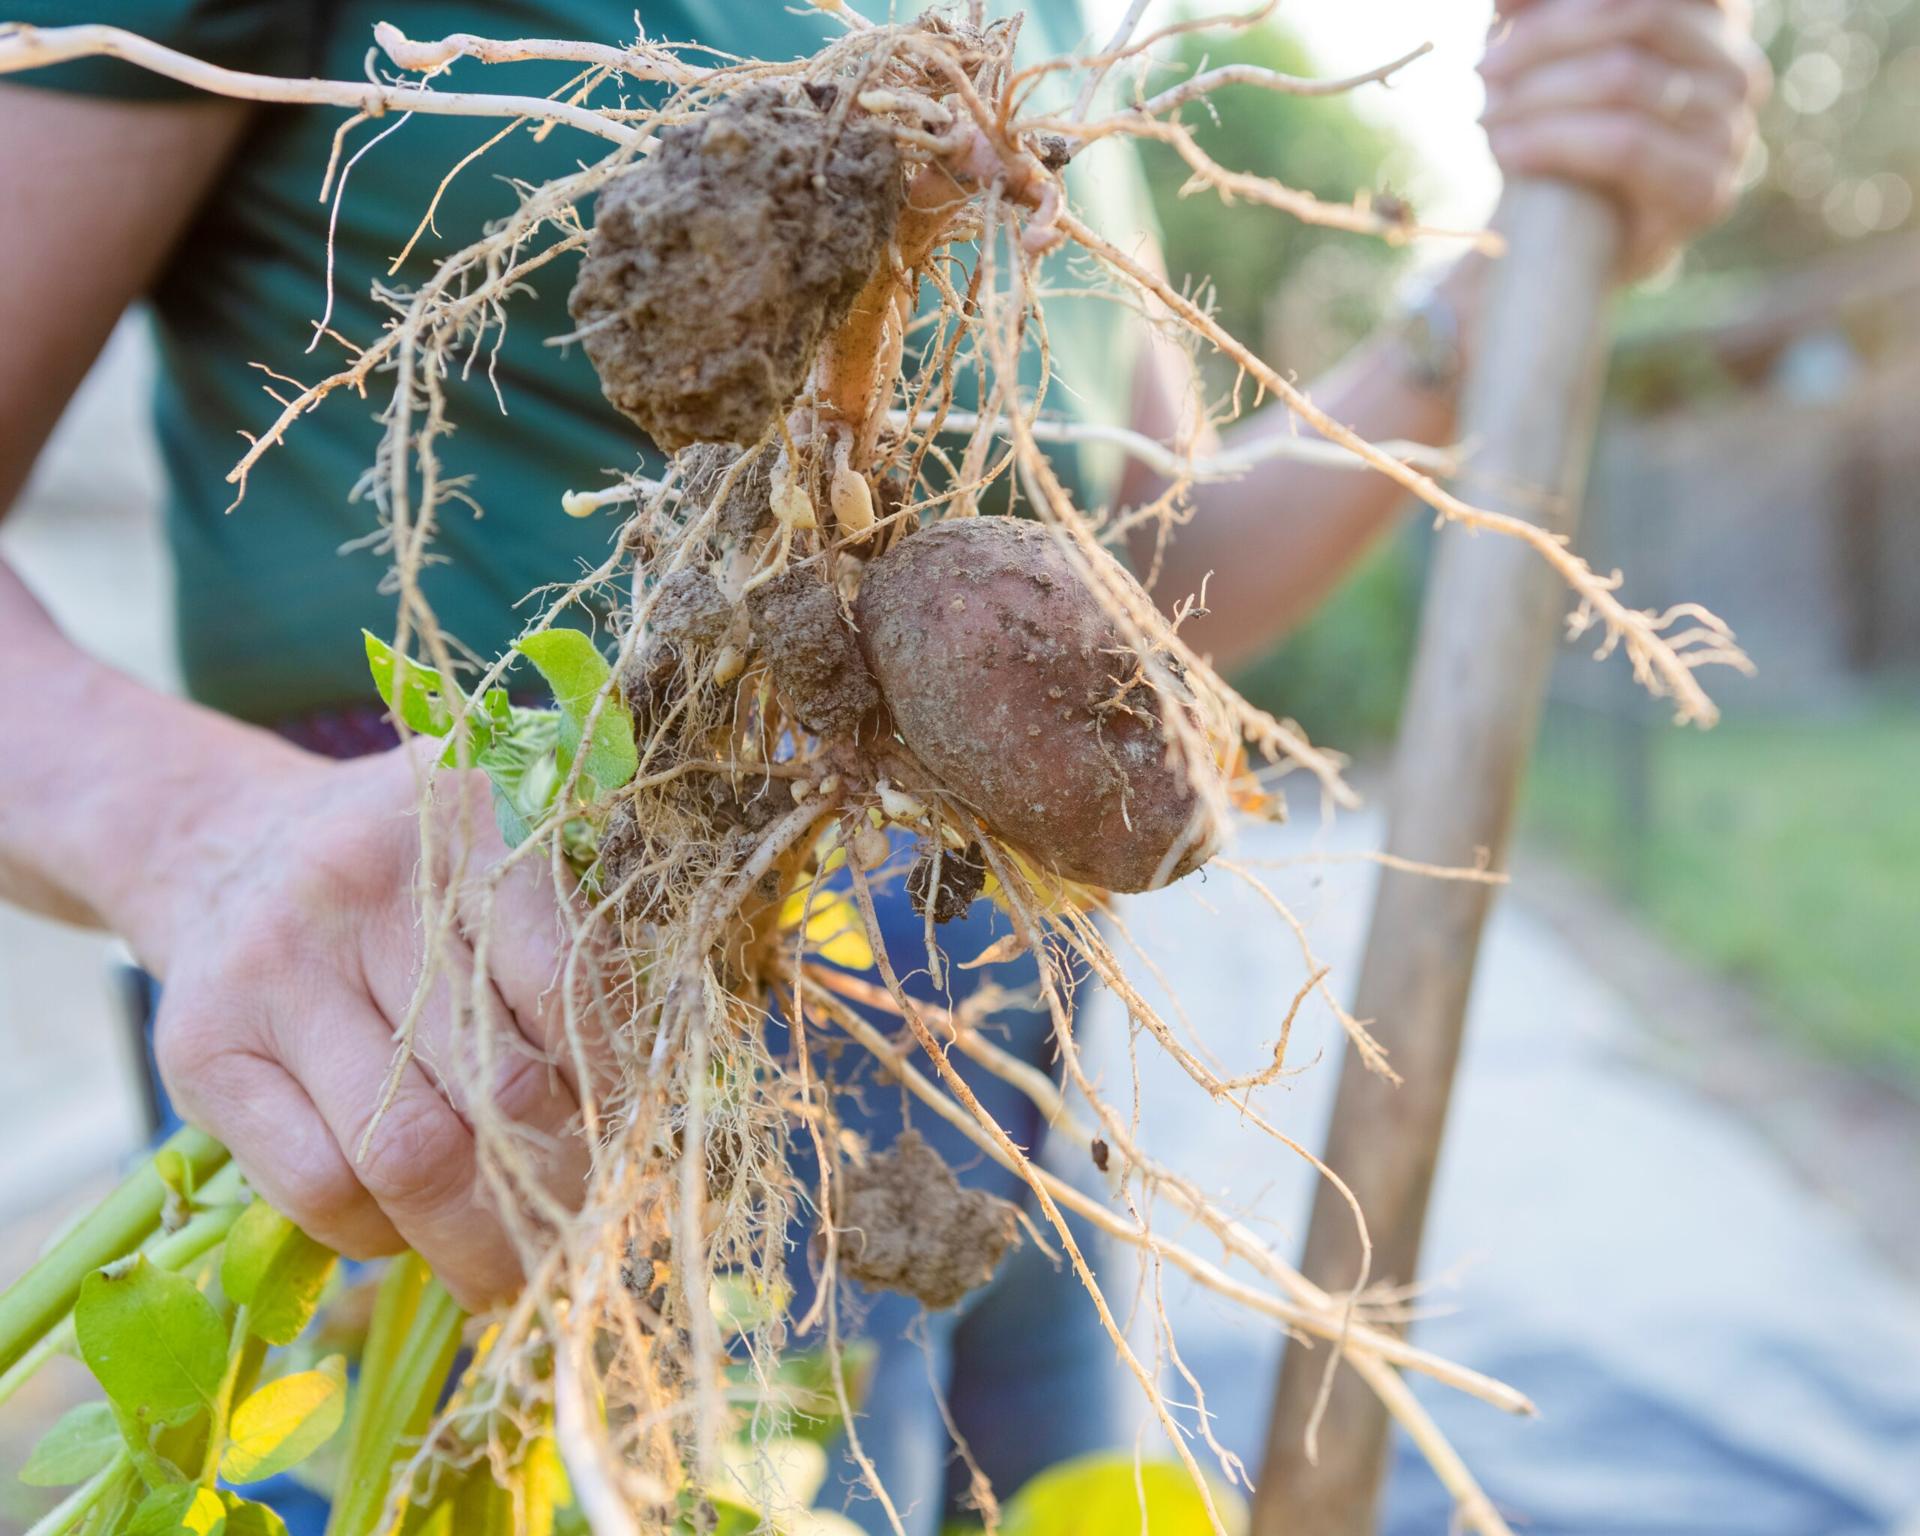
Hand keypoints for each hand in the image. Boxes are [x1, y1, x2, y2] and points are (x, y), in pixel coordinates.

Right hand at [137, 741, 598, 1309]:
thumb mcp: (497, 863)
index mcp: (472, 825)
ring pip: (407, 1152)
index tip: (642, 1150)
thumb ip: (567, 953)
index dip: (614, 1091)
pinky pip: (319, 1185)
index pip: (567, 986)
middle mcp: (367, 886)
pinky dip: (382, 1234)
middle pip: (497, 1084)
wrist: (228, 843)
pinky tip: (409, 1230)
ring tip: (518, 1269)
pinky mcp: (203, 1049)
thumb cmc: (411, 876)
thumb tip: (643, 1122)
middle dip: (558, 1187)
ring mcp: (276, 968)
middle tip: (592, 1241)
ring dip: (478, 1236)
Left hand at [1480, 0, 1771, 277]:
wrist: (1576, 245)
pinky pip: (1623, 143)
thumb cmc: (1564, 136)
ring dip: (1538, 93)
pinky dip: (1552, 140)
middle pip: (1638, 15)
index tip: (1507, 7)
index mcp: (1710, 18)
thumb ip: (1542, 14)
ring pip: (1624, 77)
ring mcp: (1729, 129)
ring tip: (1488, 114)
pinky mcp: (1705, 189)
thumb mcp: (1549, 62)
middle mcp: (1733, 67)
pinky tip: (1506, 147)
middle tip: (1485, 69)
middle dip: (1547, 39)